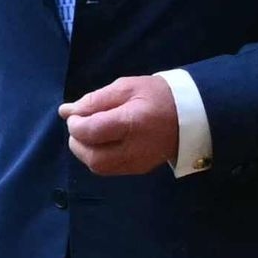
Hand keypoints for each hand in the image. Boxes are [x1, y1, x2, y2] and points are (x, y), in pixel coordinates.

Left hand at [60, 74, 181, 176]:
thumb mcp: (126, 87)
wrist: (192, 115)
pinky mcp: (139, 169)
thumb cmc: (158, 95)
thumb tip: (65, 111)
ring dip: (86, 151)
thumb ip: (94, 100)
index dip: (75, 125)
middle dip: (77, 142)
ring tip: (90, 133)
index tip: (74, 115)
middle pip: (92, 157)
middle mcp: (135, 149)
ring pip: (98, 167)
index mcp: (132, 123)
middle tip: (80, 126)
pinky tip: (102, 142)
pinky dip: (98, 156)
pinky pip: (109, 169)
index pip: (92, 132)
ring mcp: (138, 163)